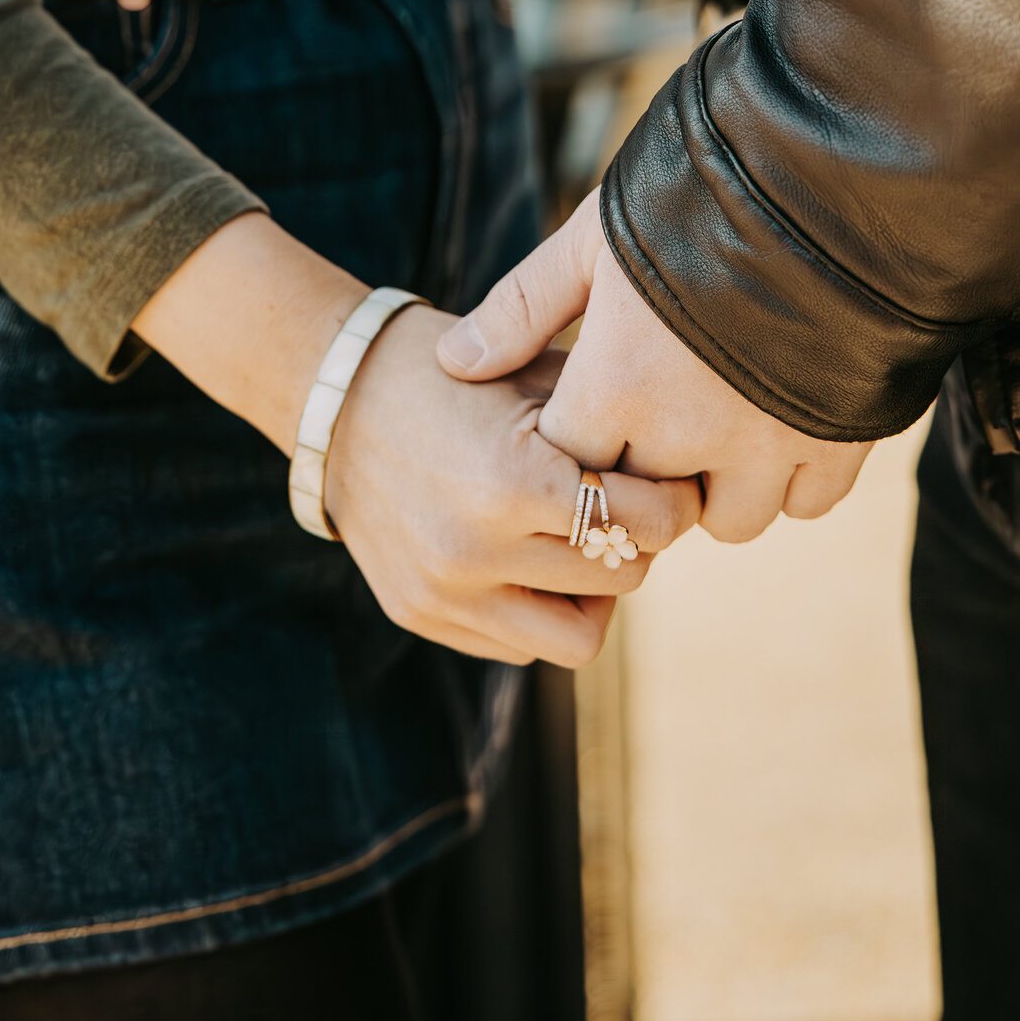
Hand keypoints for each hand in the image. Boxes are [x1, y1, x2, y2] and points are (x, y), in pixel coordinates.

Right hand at [327, 305, 698, 666]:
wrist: (335, 399)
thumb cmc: (451, 374)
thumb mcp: (537, 375)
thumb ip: (611, 426)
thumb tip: (683, 476)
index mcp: (513, 482)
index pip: (649, 522)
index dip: (676, 500)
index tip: (673, 483)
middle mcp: (475, 551)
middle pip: (623, 580)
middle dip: (639, 543)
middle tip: (629, 508)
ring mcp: (444, 593)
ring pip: (576, 639)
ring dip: (593, 595)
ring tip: (580, 545)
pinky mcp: (420, 615)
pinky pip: (518, 646)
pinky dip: (538, 608)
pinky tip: (525, 555)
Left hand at [438, 192, 874, 542]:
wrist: (837, 174)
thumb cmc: (699, 192)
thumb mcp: (595, 235)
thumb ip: (524, 306)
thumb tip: (454, 364)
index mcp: (621, 386)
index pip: (568, 463)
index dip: (574, 437)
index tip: (589, 401)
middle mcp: (692, 434)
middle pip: (642, 502)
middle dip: (641, 469)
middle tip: (656, 406)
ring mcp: (772, 446)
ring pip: (728, 522)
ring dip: (715, 488)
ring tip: (719, 422)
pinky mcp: (841, 442)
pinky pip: (805, 504)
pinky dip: (790, 480)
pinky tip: (780, 422)